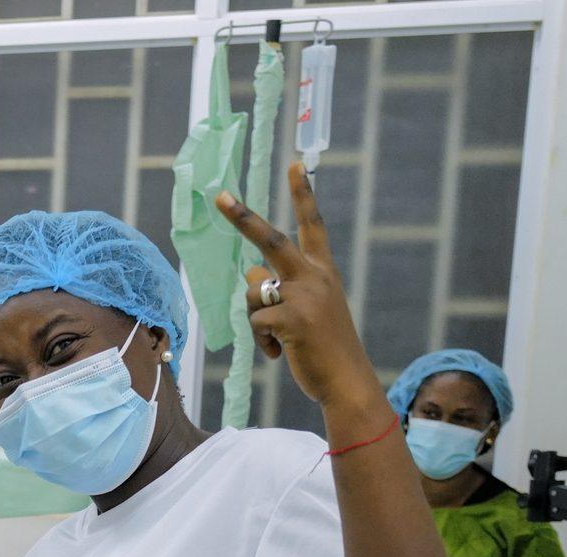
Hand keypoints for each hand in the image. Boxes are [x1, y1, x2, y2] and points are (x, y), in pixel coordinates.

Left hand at [214, 163, 380, 409]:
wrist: (346, 381)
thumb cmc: (323, 347)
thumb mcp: (309, 309)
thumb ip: (283, 287)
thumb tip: (251, 276)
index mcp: (324, 271)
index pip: (312, 225)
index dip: (303, 195)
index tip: (295, 165)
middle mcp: (315, 276)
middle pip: (270, 239)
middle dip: (243, 217)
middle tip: (220, 196)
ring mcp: (303, 296)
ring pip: (252, 291)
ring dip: (257, 319)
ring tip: (282, 339)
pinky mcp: (290, 318)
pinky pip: (254, 321)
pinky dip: (262, 341)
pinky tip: (282, 352)